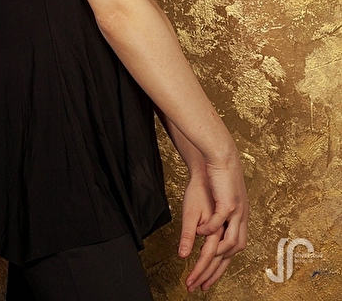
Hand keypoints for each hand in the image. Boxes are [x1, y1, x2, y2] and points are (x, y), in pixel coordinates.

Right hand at [178, 157, 247, 291]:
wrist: (220, 156)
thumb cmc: (215, 179)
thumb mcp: (211, 204)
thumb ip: (208, 223)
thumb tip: (201, 237)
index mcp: (239, 220)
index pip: (231, 253)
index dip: (218, 270)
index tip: (204, 284)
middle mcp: (241, 219)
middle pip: (231, 253)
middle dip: (215, 271)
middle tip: (199, 283)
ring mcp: (237, 212)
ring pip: (231, 243)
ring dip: (214, 252)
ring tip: (199, 257)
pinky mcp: (230, 202)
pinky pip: (221, 221)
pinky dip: (209, 229)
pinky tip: (199, 231)